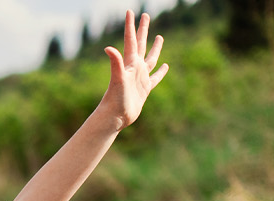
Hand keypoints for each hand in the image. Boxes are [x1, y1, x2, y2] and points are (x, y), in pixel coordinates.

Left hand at [98, 10, 169, 130]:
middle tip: (146, 15)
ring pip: (150, 58)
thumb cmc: (115, 98)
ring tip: (159, 36)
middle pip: (140, 44)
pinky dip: (160, 71)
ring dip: (154, 47)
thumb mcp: (118, 78)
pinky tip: (165, 66)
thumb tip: (107, 47)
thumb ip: (115, 62)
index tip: (130, 11)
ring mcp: (140, 78)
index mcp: (129, 63)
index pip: (131, 40)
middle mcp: (134, 68)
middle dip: (142, 29)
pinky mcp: (144, 89)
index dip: (131, 25)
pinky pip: (155, 77)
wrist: (115, 117)